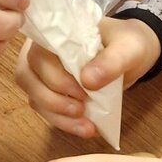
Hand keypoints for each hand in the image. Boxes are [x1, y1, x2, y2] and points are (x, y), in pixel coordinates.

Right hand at [16, 18, 160, 137]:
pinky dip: (63, 123)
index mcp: (56, 32)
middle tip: (81, 109)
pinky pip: (46, 110)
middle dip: (53, 99)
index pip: (38, 54)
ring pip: (34, 97)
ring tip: (85, 127)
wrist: (133, 54)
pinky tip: (85, 129)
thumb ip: (111, 61)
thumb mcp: (128, 48)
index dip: (54, 77)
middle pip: (28, 77)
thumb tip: (87, 80)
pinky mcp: (51, 92)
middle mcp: (42, 51)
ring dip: (57, 116)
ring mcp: (43, 73)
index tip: (82, 91)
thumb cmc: (127, 43)